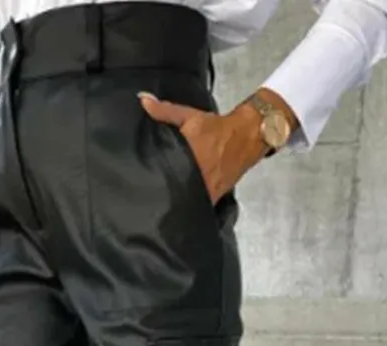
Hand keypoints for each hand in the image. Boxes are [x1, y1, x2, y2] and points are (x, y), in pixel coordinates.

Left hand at [139, 92, 269, 204]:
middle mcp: (196, 180)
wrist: (248, 137)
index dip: (149, 182)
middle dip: (159, 194)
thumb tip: (143, 100)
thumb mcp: (189, 116)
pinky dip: (188, 203)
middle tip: (146, 193)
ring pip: (184, 202)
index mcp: (188, 160)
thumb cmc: (217, 128)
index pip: (163, 177)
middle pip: (172, 194)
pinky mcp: (213, 198)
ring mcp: (206, 192)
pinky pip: (196, 205)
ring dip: (174, 201)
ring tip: (159, 201)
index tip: (139, 183)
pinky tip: (179, 202)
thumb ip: (164, 111)